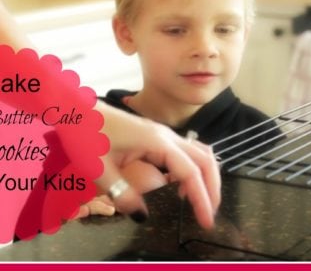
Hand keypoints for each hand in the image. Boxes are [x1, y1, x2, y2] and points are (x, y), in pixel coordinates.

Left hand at [95, 102, 220, 228]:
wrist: (79, 110)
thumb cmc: (87, 134)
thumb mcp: (100, 169)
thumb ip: (123, 194)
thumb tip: (142, 216)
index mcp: (157, 142)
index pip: (190, 171)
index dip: (201, 197)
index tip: (206, 220)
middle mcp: (166, 136)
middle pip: (203, 159)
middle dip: (212, 187)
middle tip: (209, 213)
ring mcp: (163, 134)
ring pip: (198, 152)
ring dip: (206, 175)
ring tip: (202, 199)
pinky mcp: (158, 136)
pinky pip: (187, 151)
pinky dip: (194, 167)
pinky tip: (182, 183)